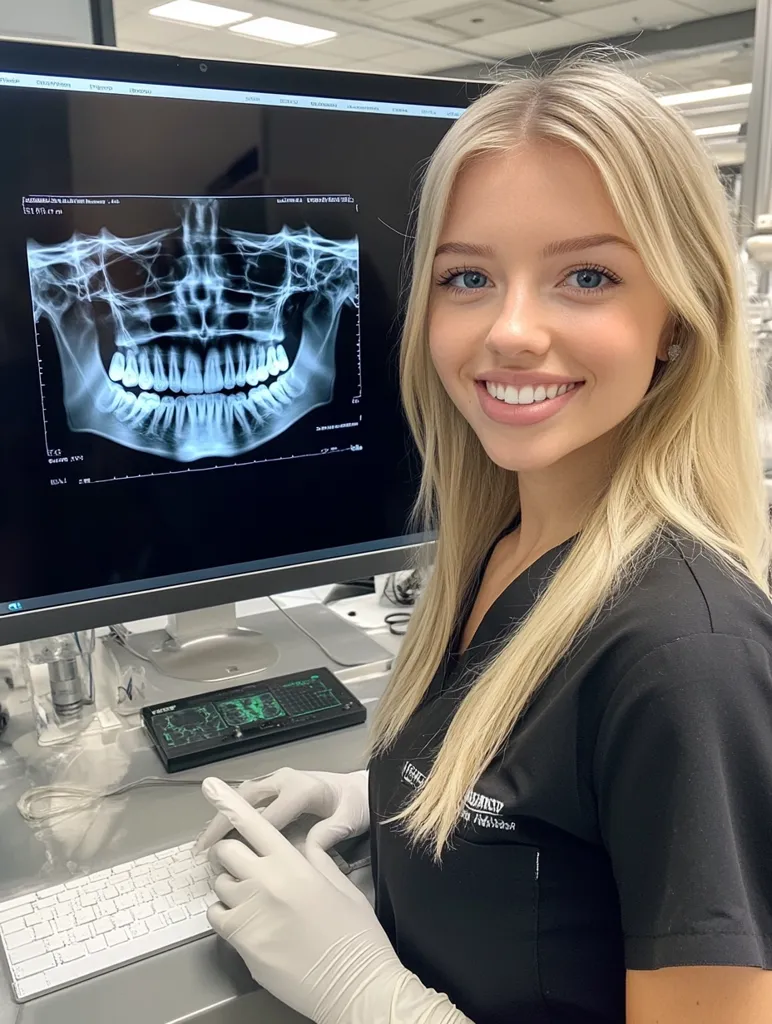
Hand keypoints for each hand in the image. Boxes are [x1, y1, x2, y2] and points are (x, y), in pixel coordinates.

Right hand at [194, 767, 368, 863]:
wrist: (360, 788)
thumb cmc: (356, 805)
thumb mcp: (349, 819)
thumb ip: (330, 833)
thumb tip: (308, 850)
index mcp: (302, 788)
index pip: (270, 815)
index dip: (248, 835)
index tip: (229, 856)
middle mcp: (286, 780)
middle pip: (247, 800)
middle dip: (222, 822)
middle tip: (203, 848)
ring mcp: (279, 781)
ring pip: (243, 796)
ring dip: (222, 818)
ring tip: (203, 844)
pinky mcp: (276, 786)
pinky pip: (249, 799)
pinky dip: (231, 815)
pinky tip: (220, 835)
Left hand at [202, 776, 398, 1021]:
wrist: (355, 983)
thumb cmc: (355, 933)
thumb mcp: (341, 886)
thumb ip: (315, 858)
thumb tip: (303, 843)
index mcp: (292, 863)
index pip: (252, 823)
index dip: (228, 801)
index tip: (210, 786)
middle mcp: (266, 882)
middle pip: (225, 851)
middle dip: (230, 853)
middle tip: (244, 864)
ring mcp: (250, 913)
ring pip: (219, 884)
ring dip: (229, 885)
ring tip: (252, 898)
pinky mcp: (242, 943)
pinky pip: (216, 917)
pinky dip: (224, 914)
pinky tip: (245, 920)